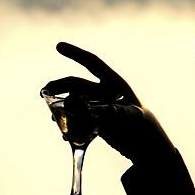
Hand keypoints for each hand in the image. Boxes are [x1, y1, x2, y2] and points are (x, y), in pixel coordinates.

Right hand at [43, 42, 174, 165]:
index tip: (58, 46)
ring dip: (62, 107)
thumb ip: (112, 112)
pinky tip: (65, 136)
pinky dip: (69, 125)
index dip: (75, 54)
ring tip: (53, 119)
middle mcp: (105, 92)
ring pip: (75, 102)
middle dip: (60, 86)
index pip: (92, 63)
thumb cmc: (145, 128)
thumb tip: (92, 110)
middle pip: (77, 84)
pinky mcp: (96, 123)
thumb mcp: (131, 119)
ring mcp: (99, 107)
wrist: (150, 148)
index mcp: (115, 83)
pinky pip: (78, 119)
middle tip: (44, 92)